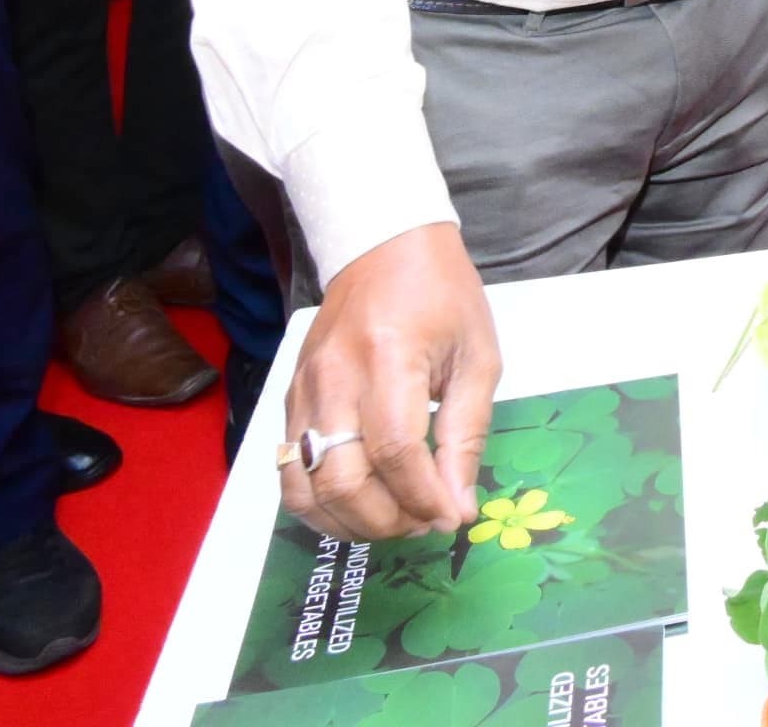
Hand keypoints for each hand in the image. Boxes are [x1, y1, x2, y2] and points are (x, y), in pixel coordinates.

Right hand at [278, 222, 497, 540]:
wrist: (384, 245)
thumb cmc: (442, 295)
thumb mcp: (477, 357)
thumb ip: (465, 435)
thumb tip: (458, 507)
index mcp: (388, 358)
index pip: (396, 452)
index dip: (423, 498)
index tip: (450, 519)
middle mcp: (334, 378)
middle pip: (342, 481)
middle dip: (387, 520)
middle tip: (424, 522)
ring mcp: (303, 391)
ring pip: (305, 488)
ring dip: (349, 523)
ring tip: (393, 520)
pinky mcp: (289, 400)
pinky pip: (289, 472)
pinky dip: (320, 505)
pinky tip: (357, 506)